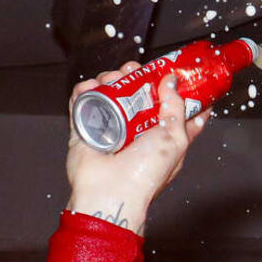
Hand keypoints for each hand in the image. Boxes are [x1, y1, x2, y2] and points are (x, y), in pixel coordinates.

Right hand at [64, 63, 211, 233]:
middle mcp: (137, 132)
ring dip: (110, 79)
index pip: (176, 110)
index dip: (178, 91)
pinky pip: (83, 103)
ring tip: (112, 79)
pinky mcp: (87, 130)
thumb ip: (177, 107)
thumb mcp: (176, 138)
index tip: (176, 73)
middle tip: (135, 71)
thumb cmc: (146, 173)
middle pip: (138, 94)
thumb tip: (171, 82)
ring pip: (110, 93)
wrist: (110, 190)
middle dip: (136, 77)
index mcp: (164, 138)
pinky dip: (85, 90)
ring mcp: (111, 129)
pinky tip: (91, 87)